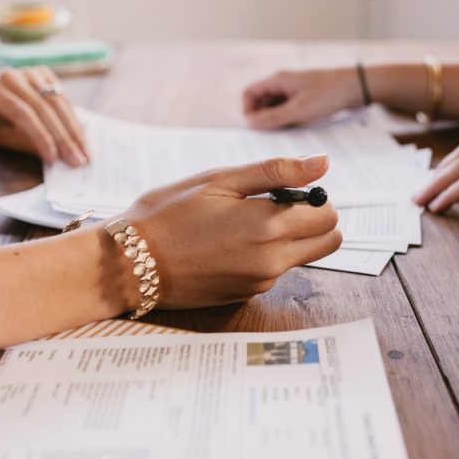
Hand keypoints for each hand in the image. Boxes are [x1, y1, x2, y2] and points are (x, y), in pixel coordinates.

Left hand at [0, 66, 89, 165]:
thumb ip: (24, 143)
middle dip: (63, 137)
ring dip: (74, 129)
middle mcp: (12, 77)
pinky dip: (73, 118)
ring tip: (85, 152)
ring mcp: (29, 73)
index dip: (40, 136)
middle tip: (78, 160)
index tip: (54, 158)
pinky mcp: (44, 74)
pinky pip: (63, 98)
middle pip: (44, 107)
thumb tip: (56, 156)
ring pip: (58, 102)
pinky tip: (81, 136)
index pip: (22, 113)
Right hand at [116, 154, 342, 308]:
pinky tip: (226, 244)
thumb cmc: (168, 213)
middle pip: (328, 241)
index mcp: (268, 227)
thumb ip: (276, 172)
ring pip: (302, 256)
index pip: (328, 216)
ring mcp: (260, 282)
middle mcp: (272, 261)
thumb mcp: (220, 180)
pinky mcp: (246, 295)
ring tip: (239, 224)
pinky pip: (274, 271)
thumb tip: (323, 164)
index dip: (314, 197)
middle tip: (274, 205)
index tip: (285, 190)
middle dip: (313, 220)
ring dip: (288, 238)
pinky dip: (264, 255)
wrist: (129, 264)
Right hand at [242, 68, 360, 128]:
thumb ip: (272, 118)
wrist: (357, 88)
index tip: (256, 127)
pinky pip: (288, 109)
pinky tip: (299, 127)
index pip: (249, 93)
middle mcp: (283, 83)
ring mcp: (294, 90)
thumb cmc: (328, 95)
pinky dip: (289, 119)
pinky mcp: (304, 97)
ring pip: (275, 107)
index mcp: (278, 80)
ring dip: (277, 120)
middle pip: (261, 101)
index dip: (248, 111)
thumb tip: (250, 123)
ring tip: (289, 130)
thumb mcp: (298, 111)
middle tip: (273, 134)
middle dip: (263, 118)